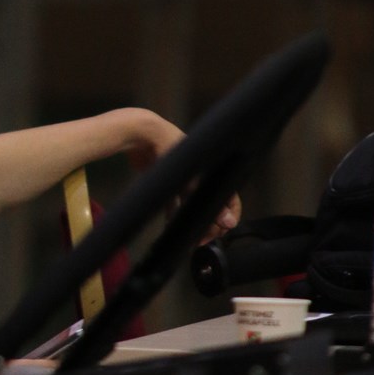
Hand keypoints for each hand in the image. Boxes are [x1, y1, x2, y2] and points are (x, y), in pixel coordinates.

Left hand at [124, 109, 240, 241]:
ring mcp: (185, 179)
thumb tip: (228, 222)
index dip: (228, 216)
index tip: (221, 231)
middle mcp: (202, 175)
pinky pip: (175, 203)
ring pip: (193, 206)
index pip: (230, 198)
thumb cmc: (171, 149)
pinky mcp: (169, 181)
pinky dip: (174, 215)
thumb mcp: (192, 180)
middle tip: (201, 240)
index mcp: (214, 171)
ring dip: (191, 222)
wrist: (143, 134)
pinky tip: (170, 226)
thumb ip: (210, 202)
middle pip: (212, 205)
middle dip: (209, 224)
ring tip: (187, 238)